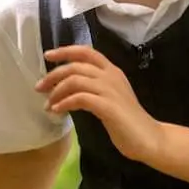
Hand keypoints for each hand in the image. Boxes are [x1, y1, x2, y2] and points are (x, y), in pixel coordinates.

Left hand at [38, 45, 161, 162]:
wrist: (149, 138)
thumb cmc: (127, 120)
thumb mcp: (110, 97)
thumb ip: (94, 87)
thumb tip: (67, 86)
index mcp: (112, 71)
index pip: (86, 52)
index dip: (65, 51)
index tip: (48, 55)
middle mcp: (110, 76)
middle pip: (76, 65)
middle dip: (53, 75)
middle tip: (39, 88)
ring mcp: (110, 90)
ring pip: (75, 80)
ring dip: (56, 91)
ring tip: (48, 104)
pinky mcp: (108, 106)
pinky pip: (80, 98)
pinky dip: (65, 103)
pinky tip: (58, 111)